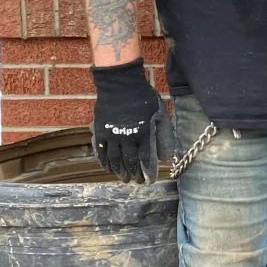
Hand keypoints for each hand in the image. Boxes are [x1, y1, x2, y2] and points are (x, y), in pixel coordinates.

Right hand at [90, 58, 172, 183]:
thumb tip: (166, 156)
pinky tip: (109, 168)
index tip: (149, 181)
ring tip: (125, 179)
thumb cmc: (144, 98)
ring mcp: (112, 136)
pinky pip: (101, 152)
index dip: (148, 172)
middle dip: (135, 175)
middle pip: (130, 162)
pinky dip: (105, 163)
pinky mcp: (100, 132)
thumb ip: (164, 135)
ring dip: (120, 171)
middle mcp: (128, 138)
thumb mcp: (160, 113)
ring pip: (116, 160)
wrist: (121, 84)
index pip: (146, 160)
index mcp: (144, 134)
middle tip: (137, 182)